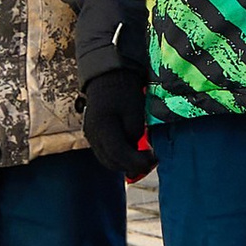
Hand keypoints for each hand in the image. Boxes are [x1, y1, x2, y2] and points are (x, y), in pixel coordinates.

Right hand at [81, 66, 153, 181]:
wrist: (107, 80)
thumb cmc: (124, 92)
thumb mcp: (135, 110)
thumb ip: (135, 131)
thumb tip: (136, 149)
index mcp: (102, 128)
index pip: (118, 154)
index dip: (137, 161)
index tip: (154, 159)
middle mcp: (93, 136)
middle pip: (112, 162)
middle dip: (133, 166)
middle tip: (153, 161)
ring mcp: (91, 138)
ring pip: (108, 161)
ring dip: (126, 164)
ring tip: (145, 159)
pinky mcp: (94, 137)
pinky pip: (106, 154)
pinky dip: (120, 158)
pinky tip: (135, 154)